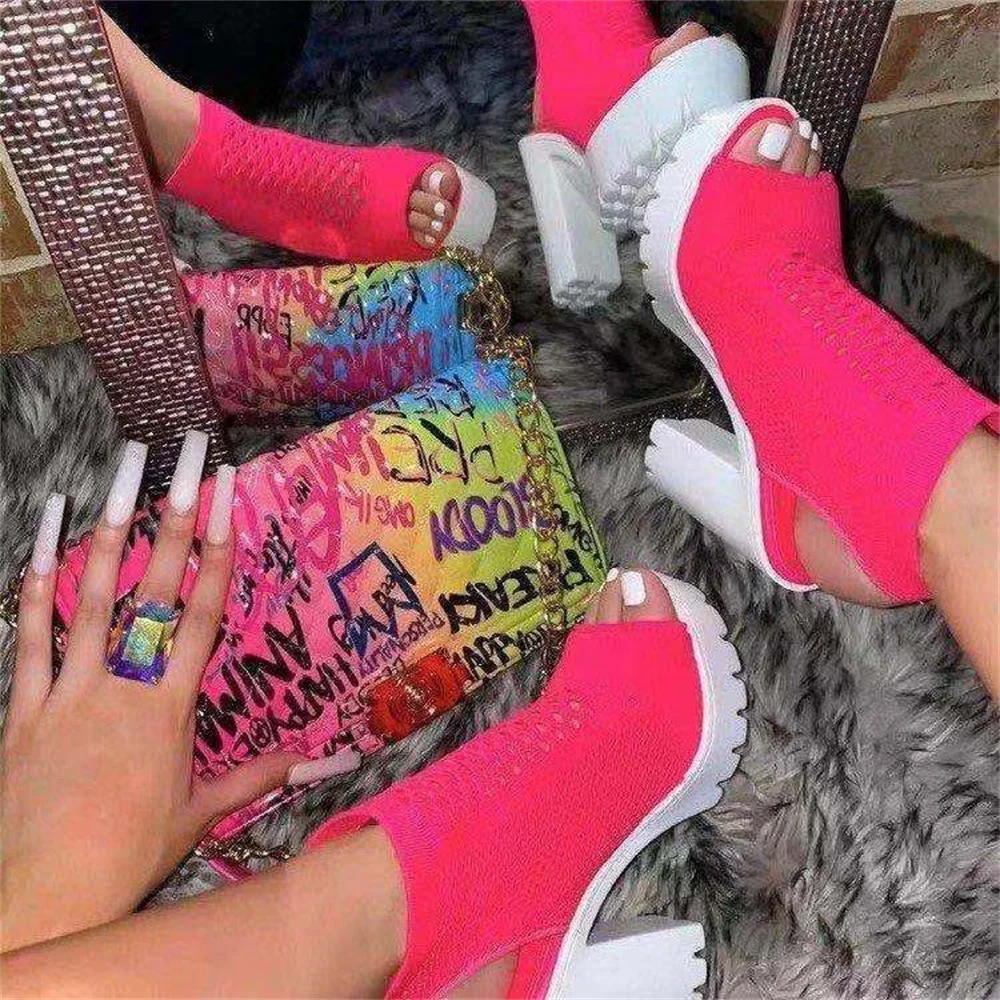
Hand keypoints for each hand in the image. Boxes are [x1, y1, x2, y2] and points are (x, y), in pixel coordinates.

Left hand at [1, 433, 302, 950]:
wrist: (46, 894)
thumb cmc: (128, 855)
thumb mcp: (197, 817)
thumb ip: (252, 779)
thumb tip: (312, 762)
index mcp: (169, 710)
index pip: (200, 616)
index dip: (214, 554)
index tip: (223, 502)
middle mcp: (122, 687)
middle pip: (152, 591)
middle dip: (170, 521)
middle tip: (182, 464)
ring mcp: (68, 691)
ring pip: (89, 599)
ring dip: (106, 535)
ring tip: (118, 477)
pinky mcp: (22, 707)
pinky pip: (28, 635)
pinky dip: (33, 584)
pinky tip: (42, 537)